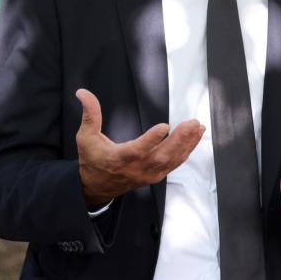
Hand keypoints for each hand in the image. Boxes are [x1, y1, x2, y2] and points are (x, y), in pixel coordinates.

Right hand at [76, 89, 204, 207]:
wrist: (96, 186)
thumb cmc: (92, 159)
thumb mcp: (85, 137)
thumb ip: (89, 114)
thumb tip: (83, 92)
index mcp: (119, 159)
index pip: (137, 150)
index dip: (151, 140)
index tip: (164, 126)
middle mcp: (136, 169)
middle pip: (161, 156)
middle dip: (179, 140)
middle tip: (191, 123)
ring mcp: (147, 174)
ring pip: (171, 161)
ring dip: (187, 144)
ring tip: (198, 128)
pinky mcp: (155, 176)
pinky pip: (173, 165)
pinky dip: (186, 152)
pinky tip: (194, 139)